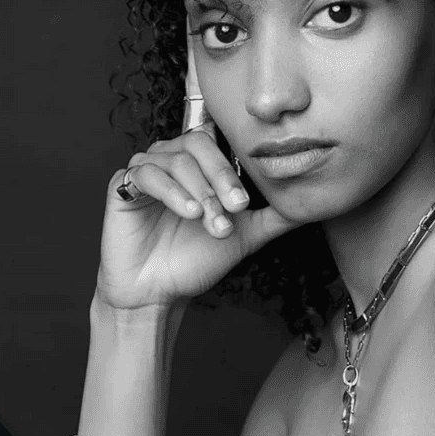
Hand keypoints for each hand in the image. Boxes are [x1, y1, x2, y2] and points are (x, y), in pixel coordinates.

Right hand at [95, 127, 298, 311]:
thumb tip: (313, 205)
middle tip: (235, 208)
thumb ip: (275, 217)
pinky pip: (146, 174)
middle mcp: (171, 159)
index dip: (234, 167)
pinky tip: (188, 212)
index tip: (247, 202)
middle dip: (221, 176)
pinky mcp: (121, 185)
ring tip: (211, 221)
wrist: (158, 292)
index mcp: (199, 164)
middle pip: (197, 145)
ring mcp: (145, 169)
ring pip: (176, 161)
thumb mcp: (245, 235)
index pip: (219, 144)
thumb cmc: (196, 259)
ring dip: (200, 191)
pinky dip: (171, 191)